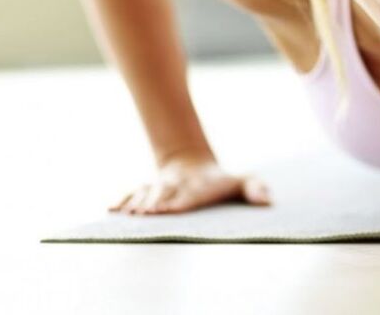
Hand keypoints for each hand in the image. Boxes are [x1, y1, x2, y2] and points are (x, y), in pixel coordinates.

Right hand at [108, 156, 272, 214]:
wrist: (193, 163)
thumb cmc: (221, 181)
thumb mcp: (241, 182)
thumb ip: (255, 189)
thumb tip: (269, 201)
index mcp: (198, 186)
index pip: (188, 195)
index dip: (178, 202)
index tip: (169, 211)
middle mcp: (176, 185)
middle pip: (164, 193)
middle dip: (154, 203)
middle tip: (145, 215)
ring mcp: (160, 185)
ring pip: (146, 192)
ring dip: (138, 203)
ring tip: (130, 215)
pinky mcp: (148, 188)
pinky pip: (132, 192)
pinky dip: (122, 200)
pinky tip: (111, 210)